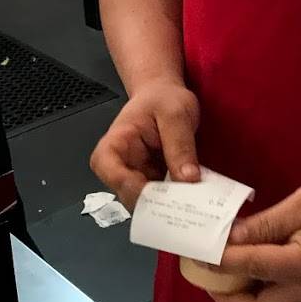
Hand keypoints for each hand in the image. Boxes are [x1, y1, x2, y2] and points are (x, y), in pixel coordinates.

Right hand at [90, 80, 199, 210]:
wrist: (166, 94)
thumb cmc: (164, 98)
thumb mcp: (176, 113)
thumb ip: (180, 144)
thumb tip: (187, 178)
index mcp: (116, 142)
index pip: (107, 168)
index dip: (129, 185)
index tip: (158, 193)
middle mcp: (121, 164)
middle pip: (126, 193)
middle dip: (154, 203)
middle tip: (183, 204)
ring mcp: (137, 176)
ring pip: (144, 202)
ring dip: (167, 206)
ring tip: (191, 203)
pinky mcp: (153, 182)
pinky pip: (161, 199)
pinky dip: (176, 202)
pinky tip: (193, 200)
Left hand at [216, 178, 300, 301]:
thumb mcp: (299, 205)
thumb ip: (263, 225)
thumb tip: (228, 238)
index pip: (248, 268)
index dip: (218, 261)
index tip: (196, 251)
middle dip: (226, 300)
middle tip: (205, 275)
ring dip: (240, 301)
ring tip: (221, 274)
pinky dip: (257, 295)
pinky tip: (248, 272)